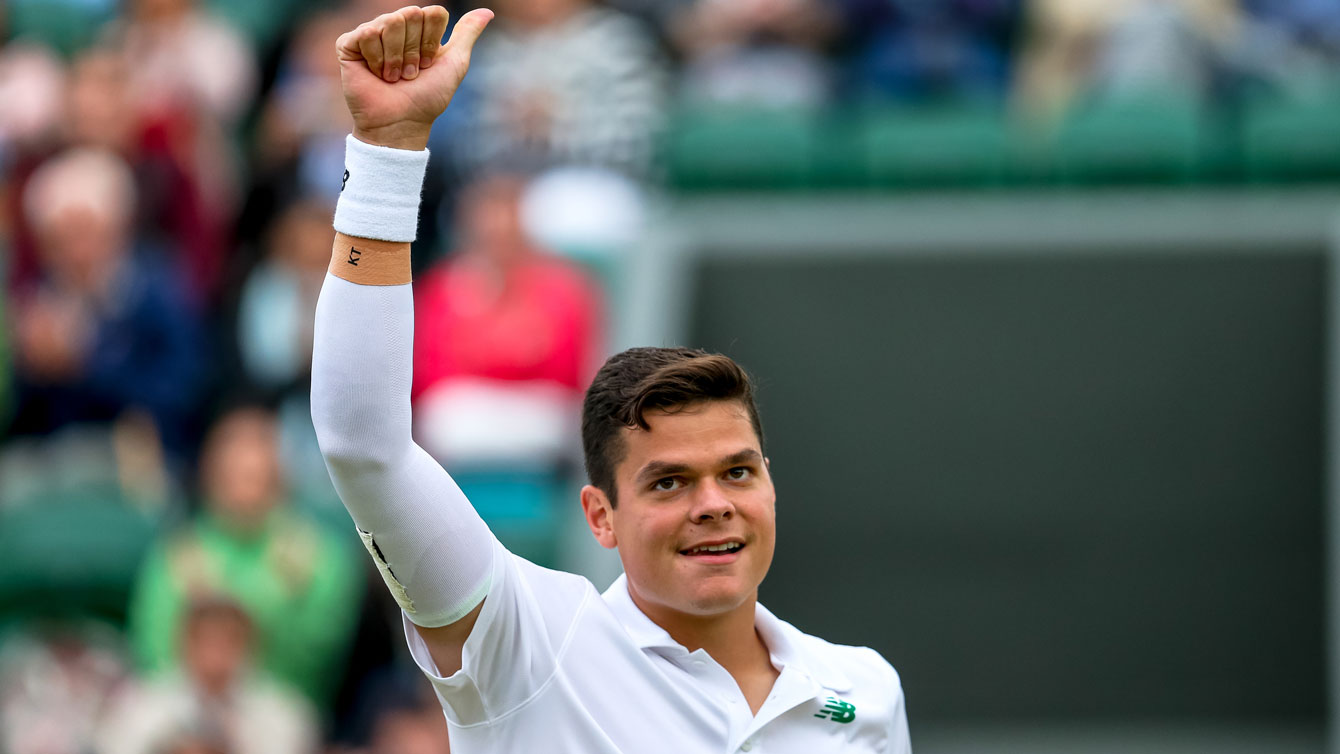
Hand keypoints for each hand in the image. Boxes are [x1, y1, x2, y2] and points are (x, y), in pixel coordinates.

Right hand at [337, 5, 492, 149]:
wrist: (401, 122)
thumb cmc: (427, 97)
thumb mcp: (455, 64)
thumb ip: (467, 34)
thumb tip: (487, 12)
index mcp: (419, 28)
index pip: (432, 12)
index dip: (432, 41)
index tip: (428, 65)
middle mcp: (394, 27)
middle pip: (410, 14)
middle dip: (414, 50)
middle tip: (409, 74)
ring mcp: (371, 34)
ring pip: (390, 22)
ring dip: (396, 58)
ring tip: (392, 77)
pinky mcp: (348, 44)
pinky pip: (366, 33)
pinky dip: (376, 59)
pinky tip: (374, 73)